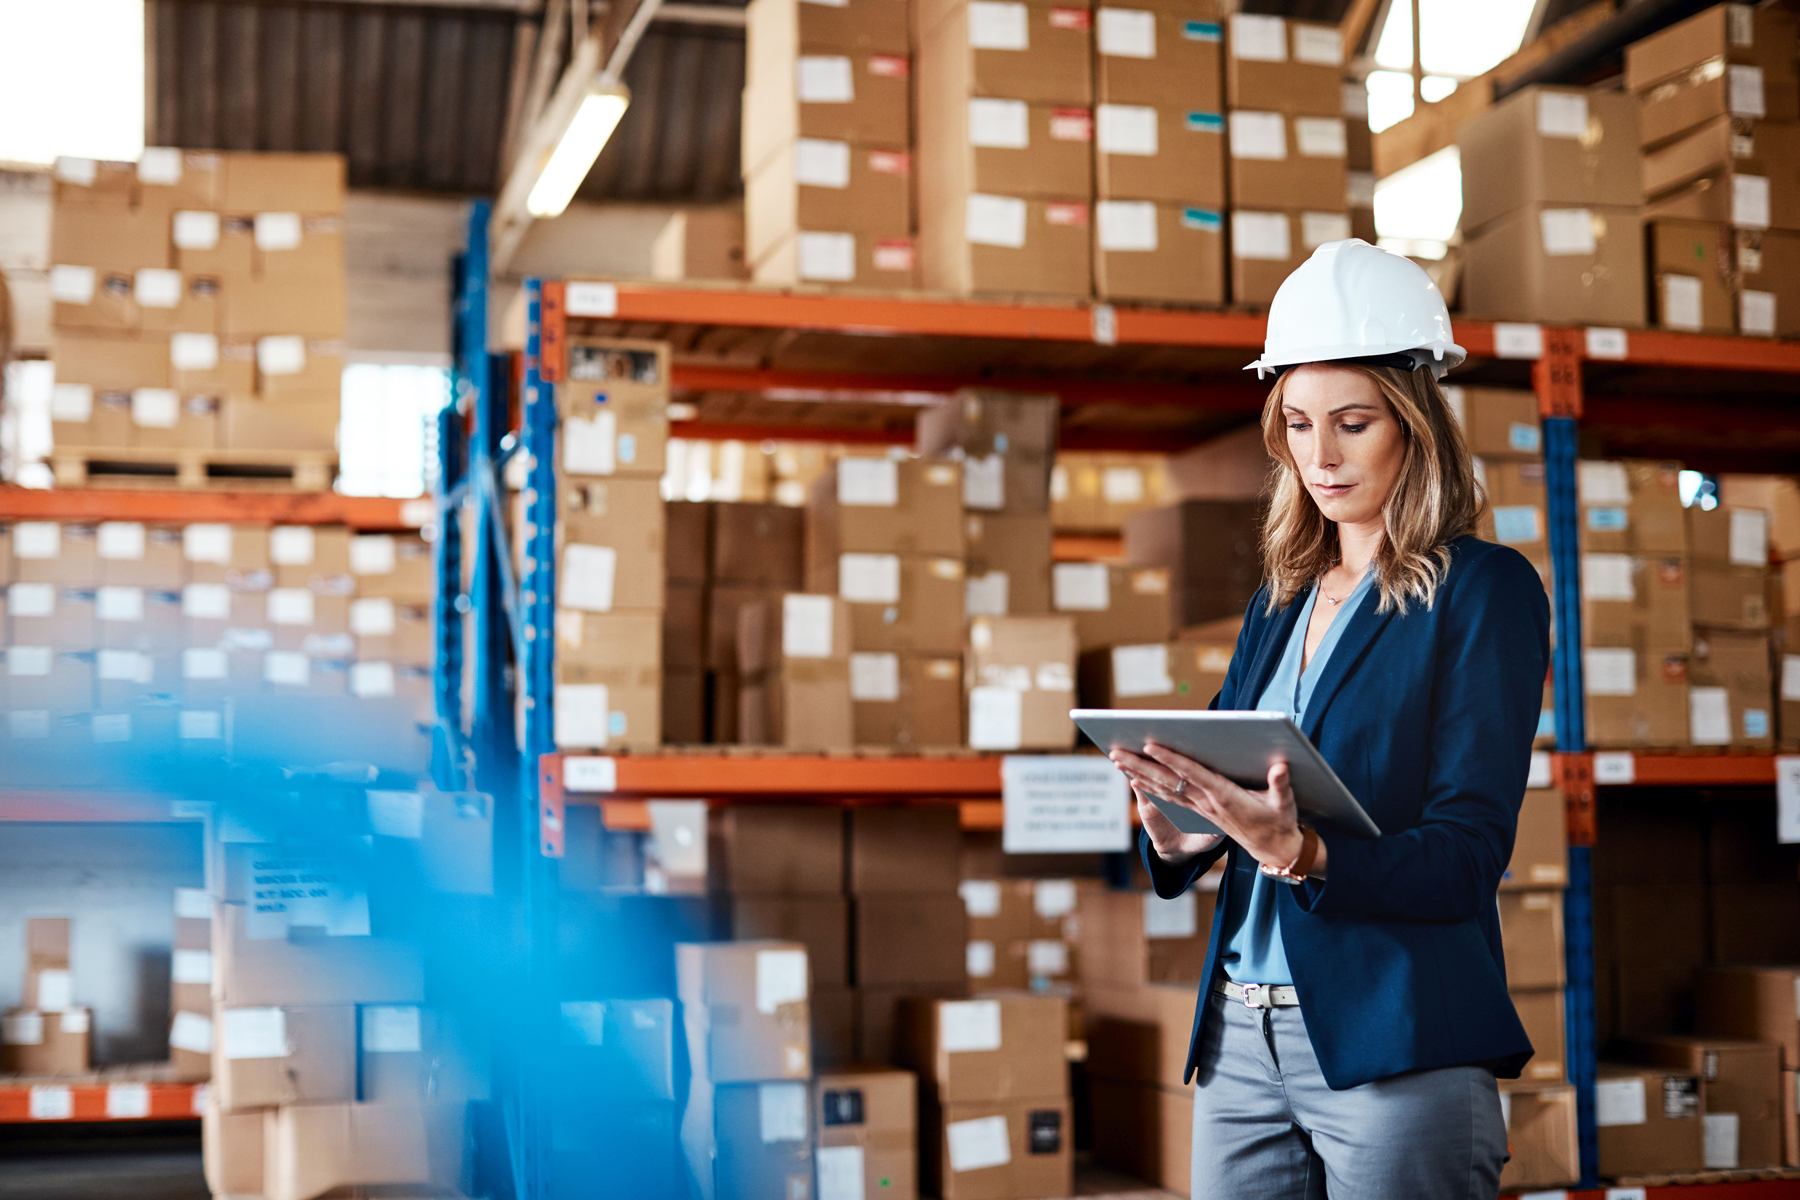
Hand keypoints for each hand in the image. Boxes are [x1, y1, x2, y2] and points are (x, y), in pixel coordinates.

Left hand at [1118, 742, 1322, 877]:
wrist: (1274, 850)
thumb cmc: (1280, 822)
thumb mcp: (1284, 804)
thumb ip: (1280, 785)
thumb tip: (1281, 766)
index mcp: (1225, 797)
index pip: (1193, 775)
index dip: (1172, 760)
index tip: (1151, 746)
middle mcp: (1207, 803)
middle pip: (1168, 781)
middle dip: (1141, 766)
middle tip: (1115, 753)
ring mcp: (1201, 808)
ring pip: (1164, 789)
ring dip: (1139, 774)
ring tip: (1117, 759)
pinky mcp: (1200, 812)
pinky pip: (1170, 798)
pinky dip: (1150, 788)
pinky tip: (1134, 779)